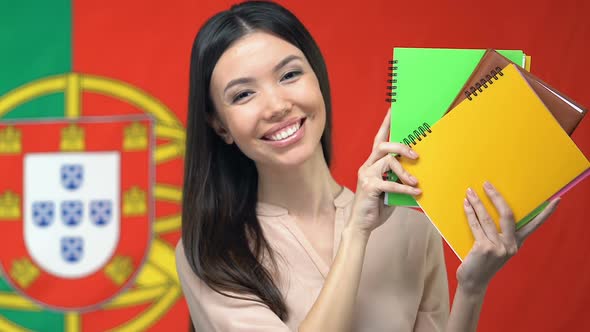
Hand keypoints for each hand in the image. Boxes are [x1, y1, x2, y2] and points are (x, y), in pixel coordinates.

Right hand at [349, 109, 421, 235]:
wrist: (362, 225)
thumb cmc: (377, 205)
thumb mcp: (391, 188)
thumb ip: (399, 177)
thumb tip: (418, 170)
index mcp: (373, 163)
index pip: (379, 138)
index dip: (386, 123)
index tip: (393, 108)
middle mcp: (367, 165)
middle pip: (382, 145)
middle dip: (401, 147)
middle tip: (416, 157)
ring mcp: (366, 175)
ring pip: (387, 161)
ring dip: (405, 171)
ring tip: (416, 182)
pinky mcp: (369, 187)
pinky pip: (389, 184)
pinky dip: (404, 189)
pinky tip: (415, 193)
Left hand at [456, 181, 560, 293]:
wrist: (474, 282)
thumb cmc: (483, 262)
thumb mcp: (497, 248)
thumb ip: (499, 234)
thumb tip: (488, 211)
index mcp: (516, 243)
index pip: (534, 226)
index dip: (545, 214)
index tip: (556, 201)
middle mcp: (510, 245)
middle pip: (507, 214)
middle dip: (496, 197)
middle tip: (487, 184)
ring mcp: (498, 247)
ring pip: (487, 218)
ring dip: (477, 202)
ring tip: (470, 192)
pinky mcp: (484, 248)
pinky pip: (476, 226)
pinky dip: (470, 213)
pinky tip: (466, 205)